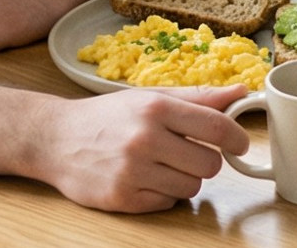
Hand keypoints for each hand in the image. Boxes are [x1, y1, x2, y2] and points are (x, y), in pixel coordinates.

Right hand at [31, 86, 250, 212]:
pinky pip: (167, 204)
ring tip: (162, 165)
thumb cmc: (108, 116)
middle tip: (188, 154)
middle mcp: (144, 139)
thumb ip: (198, 96)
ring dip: (184, 179)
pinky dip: (163, 195)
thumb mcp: (150, 97)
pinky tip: (145, 179)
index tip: (241, 144)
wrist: (55, 139)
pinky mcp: (122, 198)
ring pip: (191, 188)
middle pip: (209, 164)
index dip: (237, 138)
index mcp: (156, 108)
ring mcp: (132, 171)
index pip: (217, 127)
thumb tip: (241, 91)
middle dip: (205, 160)